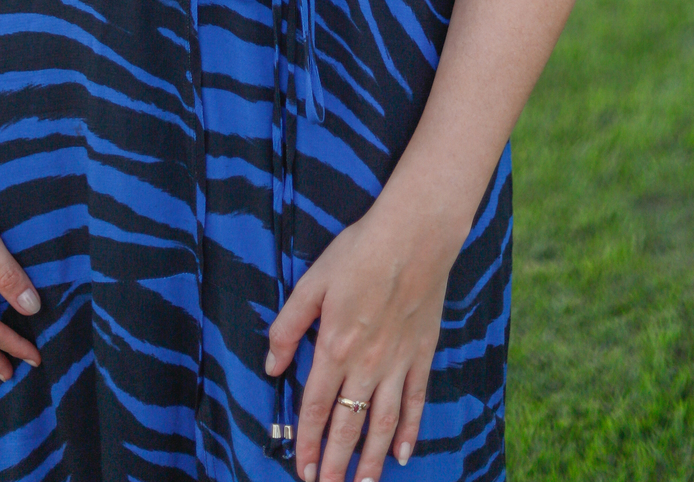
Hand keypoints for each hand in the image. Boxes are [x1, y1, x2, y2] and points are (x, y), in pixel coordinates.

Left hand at [266, 199, 455, 481]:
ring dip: (372, 460)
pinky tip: (405, 453)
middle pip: (348, 425)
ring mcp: (398, 362)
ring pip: (383, 423)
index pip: (315, 407)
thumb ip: (288, 326)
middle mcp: (366, 364)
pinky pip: (416, 401)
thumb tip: (271, 366)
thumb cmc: (359, 252)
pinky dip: (410, 430)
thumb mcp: (313, 281)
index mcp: (335, 347)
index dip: (306, 442)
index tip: (301, 470)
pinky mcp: (421, 354)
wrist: (414, 235)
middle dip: (335, 464)